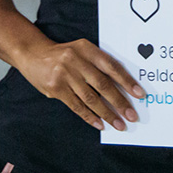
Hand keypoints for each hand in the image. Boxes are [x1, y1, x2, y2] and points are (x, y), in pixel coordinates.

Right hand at [19, 37, 144, 131]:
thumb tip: (122, 86)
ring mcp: (65, 75)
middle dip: (120, 102)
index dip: (126, 81)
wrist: (33, 53)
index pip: (111, 66)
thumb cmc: (64, 54)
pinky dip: (90, 117)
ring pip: (91, 98)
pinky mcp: (56, 89)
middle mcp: (76, 61)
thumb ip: (98, 63)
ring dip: (107, 114)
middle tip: (132, 115)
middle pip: (103, 84)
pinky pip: (77, 106)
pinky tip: (100, 124)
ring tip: (119, 124)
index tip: (139, 94)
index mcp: (87, 48)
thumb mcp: (82, 50)